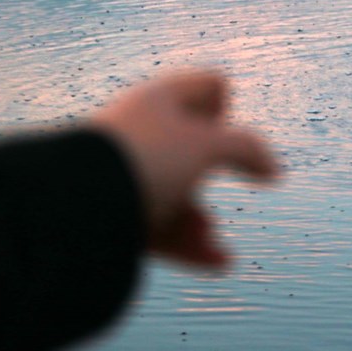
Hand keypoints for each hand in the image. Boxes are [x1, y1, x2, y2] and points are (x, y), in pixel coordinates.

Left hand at [91, 70, 276, 267]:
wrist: (77, 205)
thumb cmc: (146, 158)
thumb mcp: (209, 145)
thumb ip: (248, 150)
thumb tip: (274, 169)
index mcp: (160, 101)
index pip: (208, 88)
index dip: (227, 107)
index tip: (226, 129)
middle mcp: (142, 134)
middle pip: (194, 147)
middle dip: (216, 171)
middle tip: (230, 182)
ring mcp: (126, 175)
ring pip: (178, 194)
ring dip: (201, 219)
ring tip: (217, 244)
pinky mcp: (115, 215)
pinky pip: (161, 228)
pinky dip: (190, 244)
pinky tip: (218, 262)